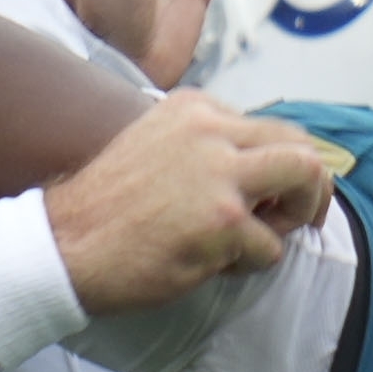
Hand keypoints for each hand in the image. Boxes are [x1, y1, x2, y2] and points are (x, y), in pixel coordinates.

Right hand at [46, 90, 334, 315]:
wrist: (63, 245)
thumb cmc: (106, 209)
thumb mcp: (155, 146)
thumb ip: (204, 147)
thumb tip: (262, 171)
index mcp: (194, 108)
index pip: (269, 126)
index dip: (279, 166)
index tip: (270, 195)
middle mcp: (211, 129)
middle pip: (299, 143)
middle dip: (309, 185)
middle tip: (300, 218)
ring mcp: (220, 173)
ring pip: (305, 177)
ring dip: (295, 215)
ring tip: (256, 240)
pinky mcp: (224, 220)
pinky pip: (271, 245)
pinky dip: (251, 263)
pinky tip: (211, 263)